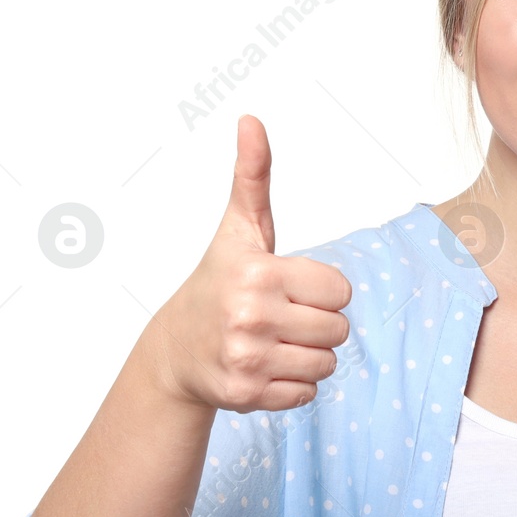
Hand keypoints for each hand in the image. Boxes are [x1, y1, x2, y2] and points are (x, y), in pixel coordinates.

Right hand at [146, 114, 353, 412]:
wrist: (175, 350)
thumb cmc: (218, 283)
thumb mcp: (238, 229)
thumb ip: (252, 177)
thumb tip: (251, 121)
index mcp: (257, 273)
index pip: (340, 291)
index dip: (321, 290)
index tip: (288, 288)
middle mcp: (249, 316)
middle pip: (339, 329)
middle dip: (318, 325)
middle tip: (281, 318)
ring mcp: (246, 359)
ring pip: (327, 364)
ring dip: (309, 356)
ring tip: (273, 343)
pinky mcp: (245, 395)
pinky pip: (307, 394)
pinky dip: (292, 386)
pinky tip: (263, 368)